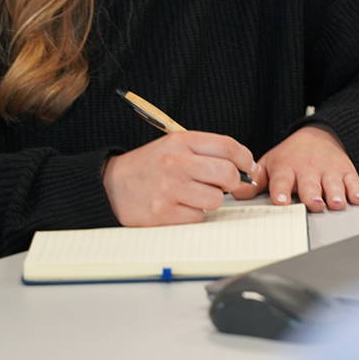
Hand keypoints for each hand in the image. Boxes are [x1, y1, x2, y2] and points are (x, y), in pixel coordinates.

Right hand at [102, 131, 256, 226]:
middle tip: (224, 186)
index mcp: (181, 142)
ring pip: (215, 199)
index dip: (245, 158)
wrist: (110, 185)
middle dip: (233, 182)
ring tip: (194, 195)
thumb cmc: (148, 166)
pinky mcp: (163, 213)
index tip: (247, 167)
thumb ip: (206, 152)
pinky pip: (197, 217)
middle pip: (227, 174)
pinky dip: (193, 215)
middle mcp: (177, 163)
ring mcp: (170, 189)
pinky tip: (179, 207)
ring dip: (211, 201)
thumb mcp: (174, 146)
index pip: (228, 146)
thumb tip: (243, 168)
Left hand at [232, 125, 358, 212]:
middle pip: (310, 185)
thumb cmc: (291, 156)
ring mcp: (329, 170)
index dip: (281, 191)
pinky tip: (357, 198)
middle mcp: (308, 169)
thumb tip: (235, 194)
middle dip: (312, 195)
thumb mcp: (270, 164)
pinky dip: (356, 190)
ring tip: (335, 203)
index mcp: (287, 167)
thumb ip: (255, 182)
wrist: (319, 134)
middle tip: (314, 204)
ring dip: (335, 193)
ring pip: (333, 184)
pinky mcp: (346, 170)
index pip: (282, 180)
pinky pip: (353, 180)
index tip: (280, 200)